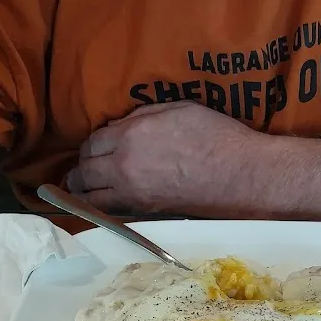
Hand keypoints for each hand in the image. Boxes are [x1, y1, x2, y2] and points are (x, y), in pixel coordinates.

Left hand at [66, 102, 267, 215]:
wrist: (239, 174)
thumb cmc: (214, 135)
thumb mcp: (176, 109)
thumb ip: (142, 116)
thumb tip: (122, 126)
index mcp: (130, 136)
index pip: (93, 142)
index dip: (92, 144)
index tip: (96, 146)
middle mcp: (123, 167)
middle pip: (85, 170)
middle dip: (81, 168)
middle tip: (82, 169)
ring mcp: (132, 193)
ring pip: (91, 196)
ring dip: (83, 191)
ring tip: (81, 189)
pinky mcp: (145, 211)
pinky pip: (110, 210)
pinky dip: (100, 205)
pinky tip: (100, 202)